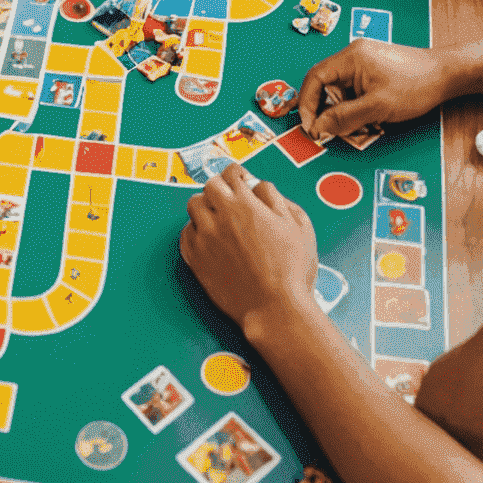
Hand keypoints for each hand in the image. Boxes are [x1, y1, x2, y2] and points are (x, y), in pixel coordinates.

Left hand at [180, 166, 318, 340]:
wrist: (275, 309)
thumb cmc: (291, 271)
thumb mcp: (297, 226)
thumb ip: (276, 199)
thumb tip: (260, 187)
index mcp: (245, 205)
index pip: (231, 173)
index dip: (237, 173)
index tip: (240, 178)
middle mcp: (220, 217)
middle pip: (209, 186)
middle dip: (221, 187)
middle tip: (230, 198)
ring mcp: (205, 238)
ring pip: (193, 207)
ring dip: (205, 207)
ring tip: (218, 217)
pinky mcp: (196, 259)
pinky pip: (185, 234)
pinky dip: (195, 231)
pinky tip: (208, 237)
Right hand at [297, 41, 456, 139]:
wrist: (448, 74)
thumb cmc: (416, 85)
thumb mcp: (377, 107)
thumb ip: (344, 117)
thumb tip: (318, 127)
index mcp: (350, 58)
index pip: (314, 77)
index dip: (307, 103)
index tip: (309, 125)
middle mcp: (353, 56)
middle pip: (326, 84)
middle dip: (326, 110)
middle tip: (330, 131)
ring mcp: (364, 62)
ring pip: (341, 90)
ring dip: (344, 111)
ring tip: (357, 127)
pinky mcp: (374, 70)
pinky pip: (354, 90)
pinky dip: (356, 106)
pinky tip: (369, 119)